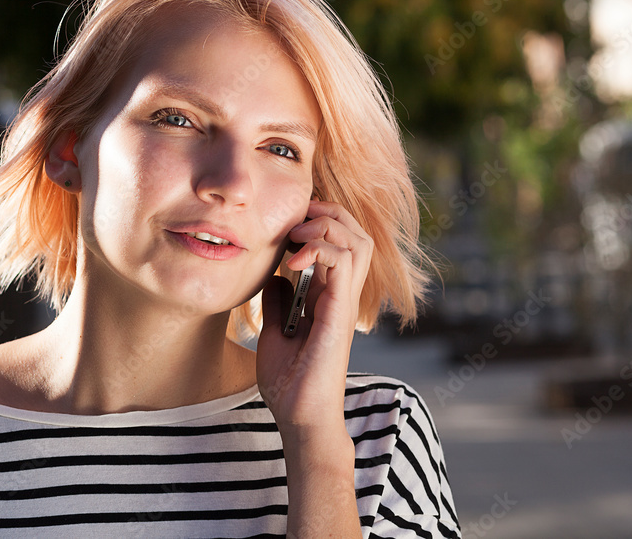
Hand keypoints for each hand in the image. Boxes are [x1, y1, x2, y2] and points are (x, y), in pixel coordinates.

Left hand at [255, 199, 373, 434]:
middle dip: (328, 213)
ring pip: (357, 241)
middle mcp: (342, 296)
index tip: (287, 223)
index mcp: (329, 297)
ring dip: (326, 226)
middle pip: (356, 234)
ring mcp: (344, 303)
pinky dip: (320, 249)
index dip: (319, 220)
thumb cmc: (290, 383)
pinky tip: (294, 259)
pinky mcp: (339, 314)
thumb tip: (274, 278)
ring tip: (296, 235)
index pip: (340, 242)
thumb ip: (278, 303)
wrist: (299, 417)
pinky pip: (343, 264)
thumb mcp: (275, 332)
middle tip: (296, 217)